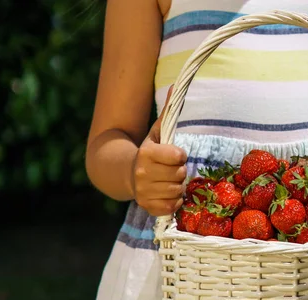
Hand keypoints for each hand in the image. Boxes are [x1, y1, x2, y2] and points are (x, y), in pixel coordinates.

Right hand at [134, 86, 187, 215]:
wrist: (126, 174)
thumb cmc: (149, 152)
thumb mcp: (157, 132)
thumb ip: (169, 112)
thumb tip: (177, 85)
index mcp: (146, 153)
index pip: (179, 156)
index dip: (180, 155)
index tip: (173, 155)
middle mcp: (142, 173)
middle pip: (180, 175)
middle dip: (179, 171)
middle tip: (170, 169)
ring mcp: (143, 191)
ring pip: (177, 191)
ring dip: (177, 186)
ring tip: (167, 181)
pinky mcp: (147, 206)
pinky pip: (171, 207)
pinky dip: (173, 202)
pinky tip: (166, 193)